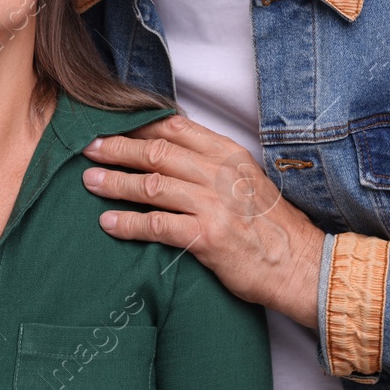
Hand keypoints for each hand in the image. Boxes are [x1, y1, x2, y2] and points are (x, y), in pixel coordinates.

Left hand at [81, 114, 326, 327]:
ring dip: (115, 183)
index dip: (138, 125)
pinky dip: (127, 224)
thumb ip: (212, 163)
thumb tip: (170, 149)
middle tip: (89, 148)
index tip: (111, 124)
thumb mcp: (246, 179)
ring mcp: (213, 205)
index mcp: (228, 154)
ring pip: (151, 185)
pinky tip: (108, 223)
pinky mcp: (207, 237)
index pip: (176, 127)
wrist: (300, 265)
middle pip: (157, 152)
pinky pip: (156, 225)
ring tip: (90, 182)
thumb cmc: (270, 225)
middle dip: (118, 148)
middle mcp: (220, 173)